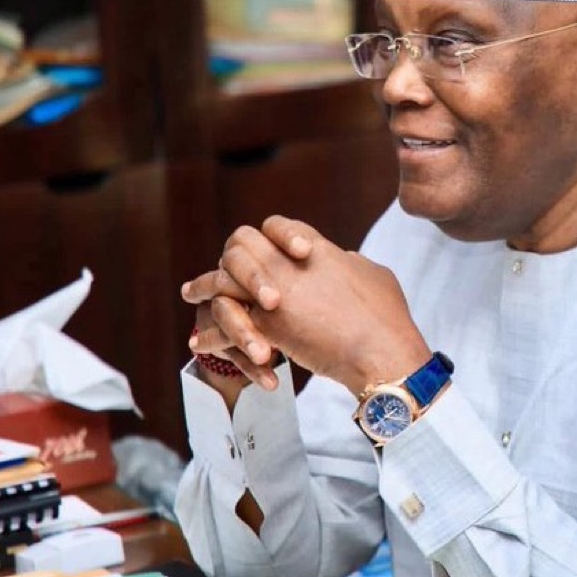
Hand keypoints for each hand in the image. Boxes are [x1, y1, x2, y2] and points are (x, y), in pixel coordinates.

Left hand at [184, 215, 430, 394]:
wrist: (380, 349)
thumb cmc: (384, 315)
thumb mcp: (371, 273)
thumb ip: (348, 263)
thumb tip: (342, 259)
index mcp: (316, 247)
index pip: (276, 226)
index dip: (270, 236)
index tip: (267, 250)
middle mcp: (288, 264)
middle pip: (240, 243)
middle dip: (230, 257)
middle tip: (221, 271)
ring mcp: (274, 293)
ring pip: (222, 279)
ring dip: (204, 287)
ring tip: (191, 295)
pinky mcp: (266, 326)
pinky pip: (223, 325)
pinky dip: (210, 335)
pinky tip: (201, 342)